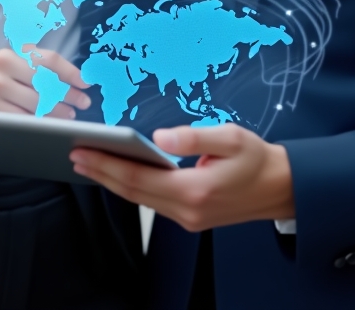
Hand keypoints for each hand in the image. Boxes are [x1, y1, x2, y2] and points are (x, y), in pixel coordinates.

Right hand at [0, 46, 90, 117]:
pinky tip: (46, 126)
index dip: (71, 73)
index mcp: (11, 53)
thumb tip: (73, 79)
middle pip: (45, 84)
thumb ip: (36, 66)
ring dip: (56, 113)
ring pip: (35, 105)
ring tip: (68, 117)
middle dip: (68, 96)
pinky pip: (20, 120)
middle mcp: (2, 68)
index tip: (86, 84)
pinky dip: (37, 124)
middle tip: (82, 105)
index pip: (49, 61)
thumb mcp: (9, 63)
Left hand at [69, 124, 294, 230]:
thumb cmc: (257, 160)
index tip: (84, 151)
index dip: (108, 165)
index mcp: (194, 190)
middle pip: (133, 193)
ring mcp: (187, 218)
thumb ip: (194, 136)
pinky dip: (132, 187)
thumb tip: (161, 136)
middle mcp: (186, 210)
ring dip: (113, 181)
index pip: (138, 178)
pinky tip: (121, 173)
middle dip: (102, 173)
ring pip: (140, 200)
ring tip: (91, 162)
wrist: (280, 188)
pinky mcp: (190, 216)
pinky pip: (152, 202)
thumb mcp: (230, 138)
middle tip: (75, 155)